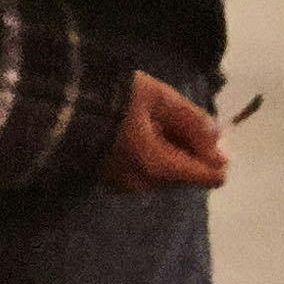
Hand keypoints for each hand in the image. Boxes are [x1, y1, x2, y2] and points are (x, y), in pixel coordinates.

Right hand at [100, 72, 231, 192]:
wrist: (57, 107)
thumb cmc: (112, 97)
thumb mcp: (161, 99)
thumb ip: (196, 124)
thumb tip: (226, 149)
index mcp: (160, 167)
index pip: (211, 176)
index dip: (216, 152)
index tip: (199, 126)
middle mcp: (145, 185)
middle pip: (189, 174)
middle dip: (188, 148)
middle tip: (165, 115)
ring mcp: (126, 187)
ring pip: (168, 173)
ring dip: (168, 150)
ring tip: (145, 119)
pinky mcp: (111, 182)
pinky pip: (147, 173)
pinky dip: (149, 154)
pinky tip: (131, 131)